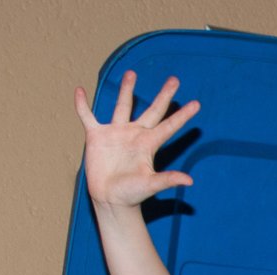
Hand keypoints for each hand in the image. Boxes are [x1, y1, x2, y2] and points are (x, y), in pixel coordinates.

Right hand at [75, 71, 197, 209]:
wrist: (110, 200)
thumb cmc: (132, 194)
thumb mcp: (151, 185)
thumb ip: (168, 179)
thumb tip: (190, 181)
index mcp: (149, 144)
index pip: (169, 125)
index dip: (183, 115)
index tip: (197, 103)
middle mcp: (135, 134)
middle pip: (152, 110)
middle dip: (164, 95)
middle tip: (175, 79)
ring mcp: (116, 133)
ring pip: (122, 106)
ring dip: (126, 90)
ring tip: (131, 73)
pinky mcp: (96, 136)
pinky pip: (87, 116)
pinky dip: (82, 105)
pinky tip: (79, 91)